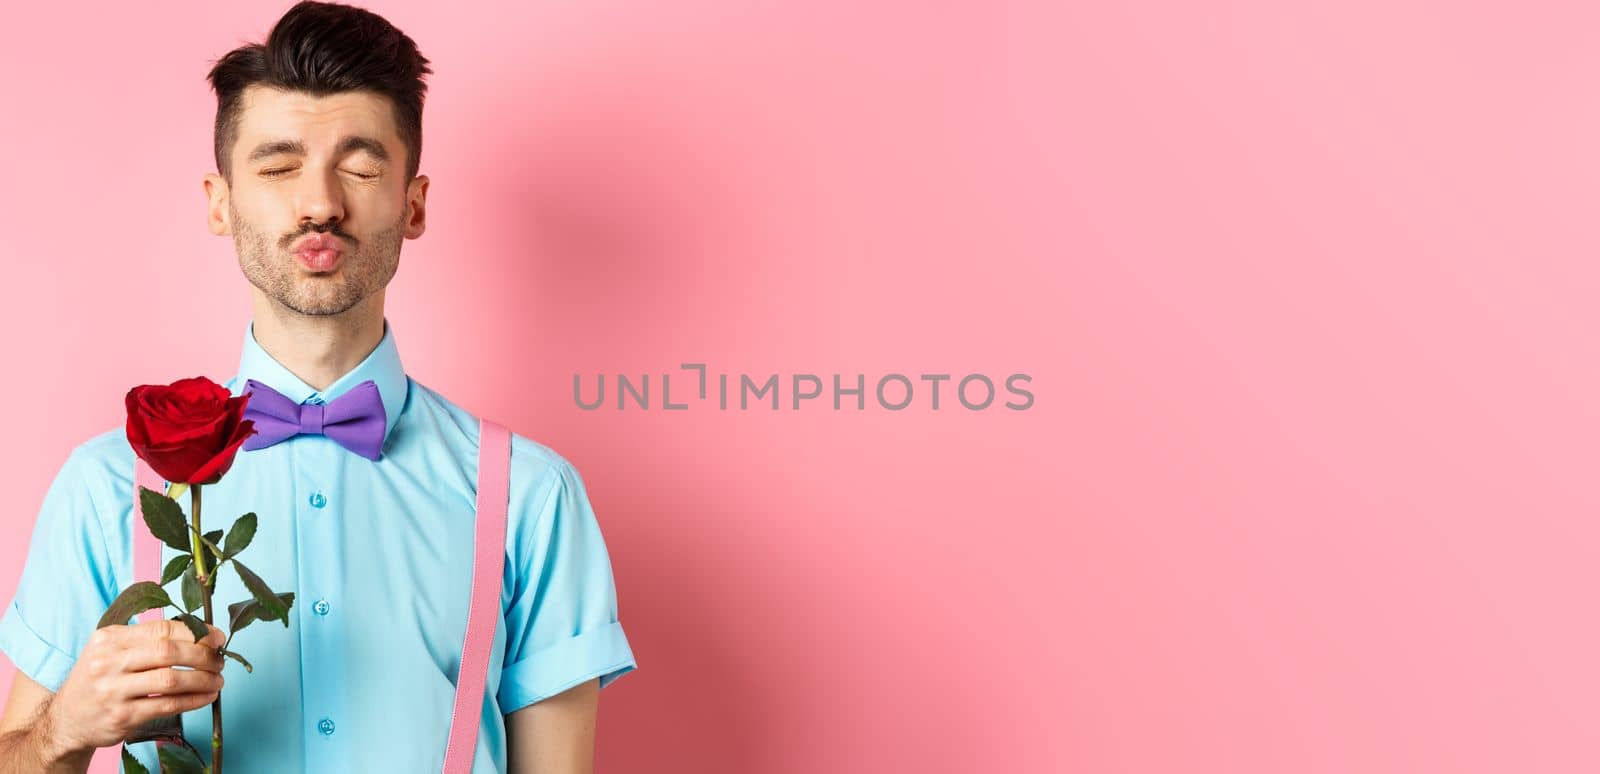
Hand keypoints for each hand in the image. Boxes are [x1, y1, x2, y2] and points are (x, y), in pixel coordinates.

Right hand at [41, 619, 225, 756]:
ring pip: (171, 679)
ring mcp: (113, 690)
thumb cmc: (98, 680)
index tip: (218, 637)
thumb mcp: (109, 650)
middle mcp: (108, 662)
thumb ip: (144, 639)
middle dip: (203, 655)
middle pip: (168, 651)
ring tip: (218, 680)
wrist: (66, 720)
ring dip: (203, 679)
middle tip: (221, 660)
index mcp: (109, 638)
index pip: (161, 628)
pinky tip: (207, 697)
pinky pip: (167, 705)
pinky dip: (194, 700)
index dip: (196, 631)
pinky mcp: (122, 717)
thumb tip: (198, 632)